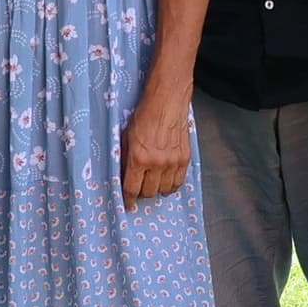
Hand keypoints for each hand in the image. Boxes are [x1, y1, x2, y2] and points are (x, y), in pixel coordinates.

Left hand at [120, 90, 193, 207]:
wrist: (167, 102)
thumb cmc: (144, 116)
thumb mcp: (126, 137)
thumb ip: (124, 159)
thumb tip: (122, 177)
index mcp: (138, 158)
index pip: (132, 189)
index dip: (128, 200)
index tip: (128, 204)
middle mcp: (156, 163)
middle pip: (149, 192)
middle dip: (142, 192)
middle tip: (140, 187)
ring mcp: (172, 162)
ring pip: (164, 190)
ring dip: (157, 189)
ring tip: (153, 182)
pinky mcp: (185, 159)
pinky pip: (178, 182)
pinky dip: (171, 185)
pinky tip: (166, 180)